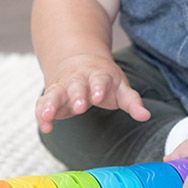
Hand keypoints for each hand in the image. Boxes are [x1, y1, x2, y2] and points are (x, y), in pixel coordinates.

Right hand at [35, 53, 149, 133]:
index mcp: (98, 76)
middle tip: (79, 107)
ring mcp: (63, 88)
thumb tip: (145, 116)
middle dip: (77, 96)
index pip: (99, 80)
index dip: (98, 88)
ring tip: (48, 115)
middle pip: (76, 86)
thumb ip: (132, 102)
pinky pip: (43, 104)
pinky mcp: (51, 97)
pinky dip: (42, 114)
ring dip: (51, 104)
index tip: (98, 97)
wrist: (78, 61)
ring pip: (55, 94)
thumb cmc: (105, 81)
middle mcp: (78, 80)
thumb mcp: (120, 88)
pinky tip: (45, 127)